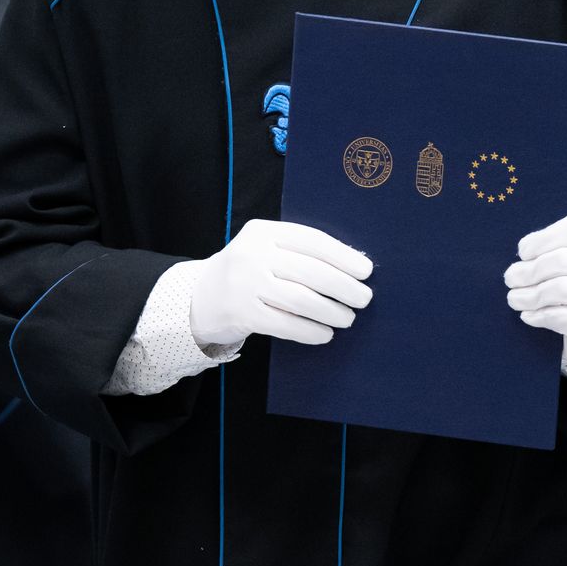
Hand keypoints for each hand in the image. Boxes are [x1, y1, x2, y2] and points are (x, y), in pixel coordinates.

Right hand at [189, 219, 373, 347]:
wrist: (200, 297)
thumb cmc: (248, 271)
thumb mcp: (266, 250)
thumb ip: (301, 253)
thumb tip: (354, 264)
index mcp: (264, 232)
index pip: (312, 241)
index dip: (343, 256)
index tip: (366, 271)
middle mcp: (252, 254)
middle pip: (311, 272)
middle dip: (344, 287)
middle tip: (363, 299)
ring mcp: (244, 285)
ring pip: (301, 300)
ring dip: (331, 312)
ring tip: (347, 318)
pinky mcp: (242, 314)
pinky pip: (286, 325)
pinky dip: (311, 331)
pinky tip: (325, 334)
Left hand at [505, 213, 566, 364]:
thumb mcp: (563, 251)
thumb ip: (546, 246)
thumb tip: (523, 256)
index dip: (542, 239)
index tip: (522, 253)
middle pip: (562, 260)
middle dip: (528, 271)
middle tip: (509, 279)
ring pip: (561, 289)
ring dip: (529, 295)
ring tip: (513, 298)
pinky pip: (563, 317)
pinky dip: (539, 316)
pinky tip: (527, 315)